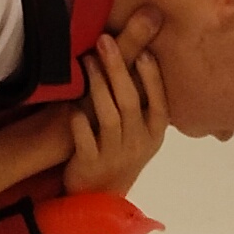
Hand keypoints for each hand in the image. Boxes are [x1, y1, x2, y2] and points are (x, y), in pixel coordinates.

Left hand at [59, 17, 166, 199]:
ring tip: (87, 61)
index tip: (143, 51)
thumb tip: (143, 50)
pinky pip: (85, 139)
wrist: (100, 192)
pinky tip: (73, 104)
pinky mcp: (91, 165)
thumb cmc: (121, 149)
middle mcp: (139, 144)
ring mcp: (114, 156)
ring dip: (97, 86)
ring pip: (109, 117)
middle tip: (105, 40)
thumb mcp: (138, 128)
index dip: (152, 78)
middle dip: (118, 69)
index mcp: (154, 132)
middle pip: (130, 102)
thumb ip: (141, 96)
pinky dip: (79, 121)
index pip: (160, 103)